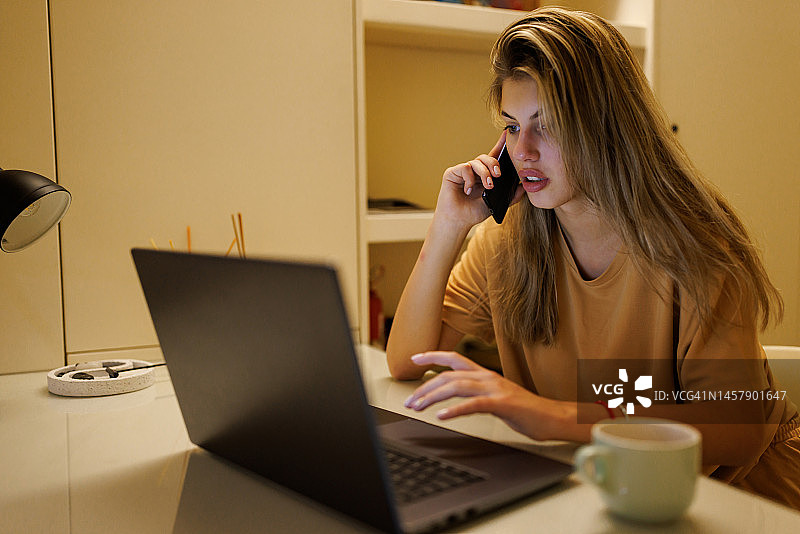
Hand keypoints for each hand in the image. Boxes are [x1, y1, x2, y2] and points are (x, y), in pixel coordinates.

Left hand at [402, 351, 566, 440]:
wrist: (552, 417)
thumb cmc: (525, 410)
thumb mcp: (496, 396)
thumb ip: (477, 393)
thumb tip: (456, 397)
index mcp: (485, 374)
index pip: (454, 358)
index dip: (433, 356)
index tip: (414, 359)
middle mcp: (487, 377)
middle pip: (448, 376)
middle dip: (425, 388)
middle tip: (410, 401)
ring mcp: (494, 389)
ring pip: (456, 387)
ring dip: (433, 397)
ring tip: (419, 408)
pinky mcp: (502, 404)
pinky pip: (473, 405)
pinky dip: (455, 410)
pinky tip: (442, 416)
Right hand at [434, 132, 508, 228]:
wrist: (459, 221)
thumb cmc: (474, 212)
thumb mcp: (497, 203)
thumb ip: (511, 196)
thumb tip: (524, 186)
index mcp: (484, 175)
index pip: (494, 156)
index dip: (500, 144)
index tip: (508, 134)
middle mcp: (474, 171)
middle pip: (486, 157)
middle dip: (494, 164)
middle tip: (498, 175)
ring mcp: (462, 171)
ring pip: (476, 162)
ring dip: (484, 173)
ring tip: (488, 186)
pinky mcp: (452, 173)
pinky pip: (465, 168)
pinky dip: (469, 179)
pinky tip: (468, 190)